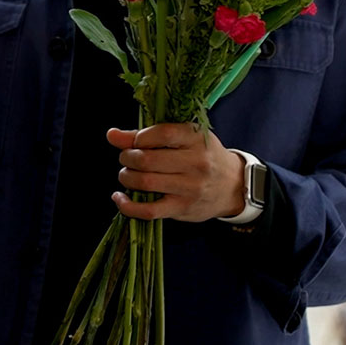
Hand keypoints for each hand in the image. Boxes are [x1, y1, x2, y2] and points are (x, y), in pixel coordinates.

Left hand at [105, 124, 244, 221]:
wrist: (233, 185)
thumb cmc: (204, 155)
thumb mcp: (184, 138)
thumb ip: (148, 135)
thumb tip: (112, 135)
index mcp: (195, 138)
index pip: (161, 133)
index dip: (139, 137)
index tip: (134, 141)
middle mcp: (195, 163)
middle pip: (148, 159)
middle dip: (127, 157)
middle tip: (127, 158)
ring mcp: (189, 188)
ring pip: (145, 182)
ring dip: (126, 177)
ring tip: (127, 174)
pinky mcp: (183, 208)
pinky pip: (149, 211)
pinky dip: (128, 206)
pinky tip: (120, 198)